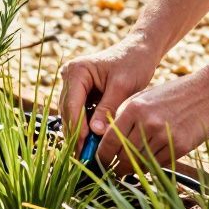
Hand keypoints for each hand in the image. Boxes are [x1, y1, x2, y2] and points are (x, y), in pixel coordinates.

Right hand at [58, 33, 160, 152]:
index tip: (85, 149)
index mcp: (76, 71)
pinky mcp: (81, 92)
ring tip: (89, 154)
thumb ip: (107, 109)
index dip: (78, 129)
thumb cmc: (134, 64)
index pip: (72, 105)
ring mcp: (73, 84)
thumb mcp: (122, 87)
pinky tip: (94, 143)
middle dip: (77, 135)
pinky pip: (80, 113)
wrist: (140, 51)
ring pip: (72, 115)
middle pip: (68, 112)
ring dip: (80, 133)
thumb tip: (96, 133)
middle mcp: (69, 76)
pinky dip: (86, 127)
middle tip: (85, 158)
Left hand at [94, 67, 208, 172]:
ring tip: (129, 169)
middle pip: (122, 156)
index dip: (101, 156)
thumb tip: (108, 141)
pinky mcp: (179, 146)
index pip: (108, 141)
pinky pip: (158, 164)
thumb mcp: (145, 98)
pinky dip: (151, 167)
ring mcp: (164, 135)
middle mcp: (146, 122)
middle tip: (113, 171)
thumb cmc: (174, 94)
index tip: (99, 162)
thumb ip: (126, 117)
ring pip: (140, 163)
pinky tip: (148, 163)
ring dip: (133, 169)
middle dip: (115, 167)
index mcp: (134, 108)